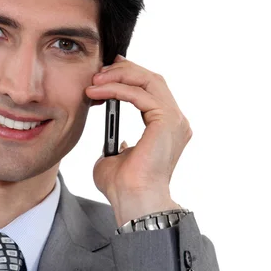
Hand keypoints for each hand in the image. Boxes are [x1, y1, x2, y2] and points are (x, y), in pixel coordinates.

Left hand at [86, 55, 191, 225]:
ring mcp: (174, 120)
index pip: (151, 90)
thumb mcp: (114, 158)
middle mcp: (175, 121)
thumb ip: (117, 144)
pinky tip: (98, 91)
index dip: (130, 75)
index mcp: (166, 128)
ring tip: (95, 80)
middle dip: (124, 70)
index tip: (107, 70)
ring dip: (119, 76)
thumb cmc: (123, 186)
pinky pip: (140, 95)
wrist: (132, 200)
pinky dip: (117, 89)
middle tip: (98, 71)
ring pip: (148, 81)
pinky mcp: (167, 121)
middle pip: (152, 79)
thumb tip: (116, 140)